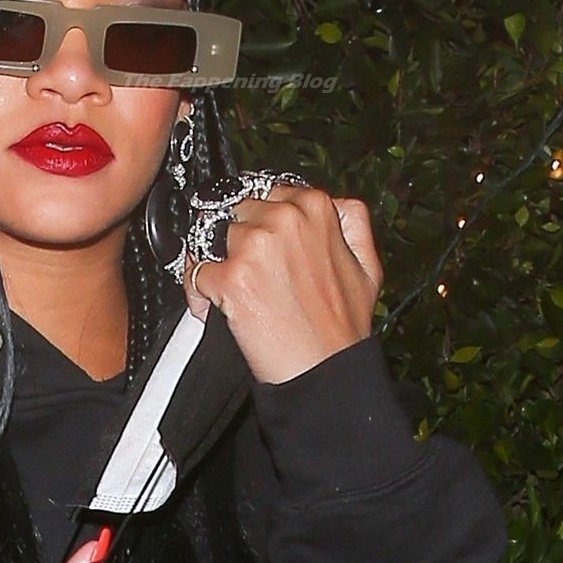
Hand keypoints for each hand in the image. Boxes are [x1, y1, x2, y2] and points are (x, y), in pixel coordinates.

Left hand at [182, 182, 381, 384]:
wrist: (326, 370)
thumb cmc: (344, 326)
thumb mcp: (367, 263)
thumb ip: (351, 220)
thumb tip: (331, 201)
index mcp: (316, 207)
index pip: (266, 192)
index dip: (256, 219)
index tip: (252, 241)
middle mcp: (283, 219)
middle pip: (234, 211)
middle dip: (232, 239)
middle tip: (240, 269)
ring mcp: (254, 247)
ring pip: (210, 236)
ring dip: (211, 261)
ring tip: (225, 290)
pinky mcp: (230, 278)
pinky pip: (195, 272)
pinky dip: (196, 292)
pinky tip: (212, 308)